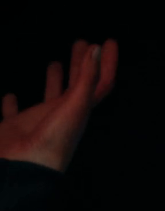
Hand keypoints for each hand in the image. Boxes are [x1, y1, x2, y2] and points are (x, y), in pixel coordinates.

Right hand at [0, 39, 117, 172]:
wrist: (24, 170)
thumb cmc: (53, 140)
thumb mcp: (74, 105)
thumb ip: (87, 78)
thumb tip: (97, 49)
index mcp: (80, 109)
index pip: (100, 81)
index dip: (106, 62)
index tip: (109, 41)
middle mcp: (63, 114)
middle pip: (77, 85)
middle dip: (81, 64)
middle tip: (82, 43)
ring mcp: (39, 122)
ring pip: (50, 97)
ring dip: (55, 80)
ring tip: (55, 62)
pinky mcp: (16, 129)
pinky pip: (14, 114)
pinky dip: (13, 104)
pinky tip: (10, 95)